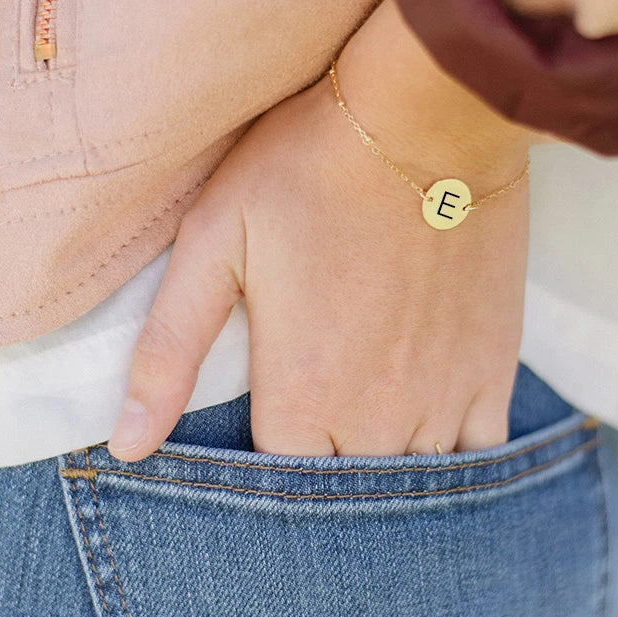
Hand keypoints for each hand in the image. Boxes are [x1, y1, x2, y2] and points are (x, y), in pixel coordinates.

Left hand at [106, 0, 533, 459]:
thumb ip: (168, 350)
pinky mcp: (491, 369)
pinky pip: (479, 455)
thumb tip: (127, 444)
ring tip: (365, 438)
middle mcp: (377, 414)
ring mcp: (443, 396)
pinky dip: (450, 463)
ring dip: (383, 475)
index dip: (260, 477)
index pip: (275, 487)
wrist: (426, 119)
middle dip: (320, 482)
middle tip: (311, 435)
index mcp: (302, 391)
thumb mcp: (215, 241)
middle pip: (343, 497)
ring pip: (411, 486)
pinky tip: (428, 434)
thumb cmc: (310, 169)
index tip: (258, 439)